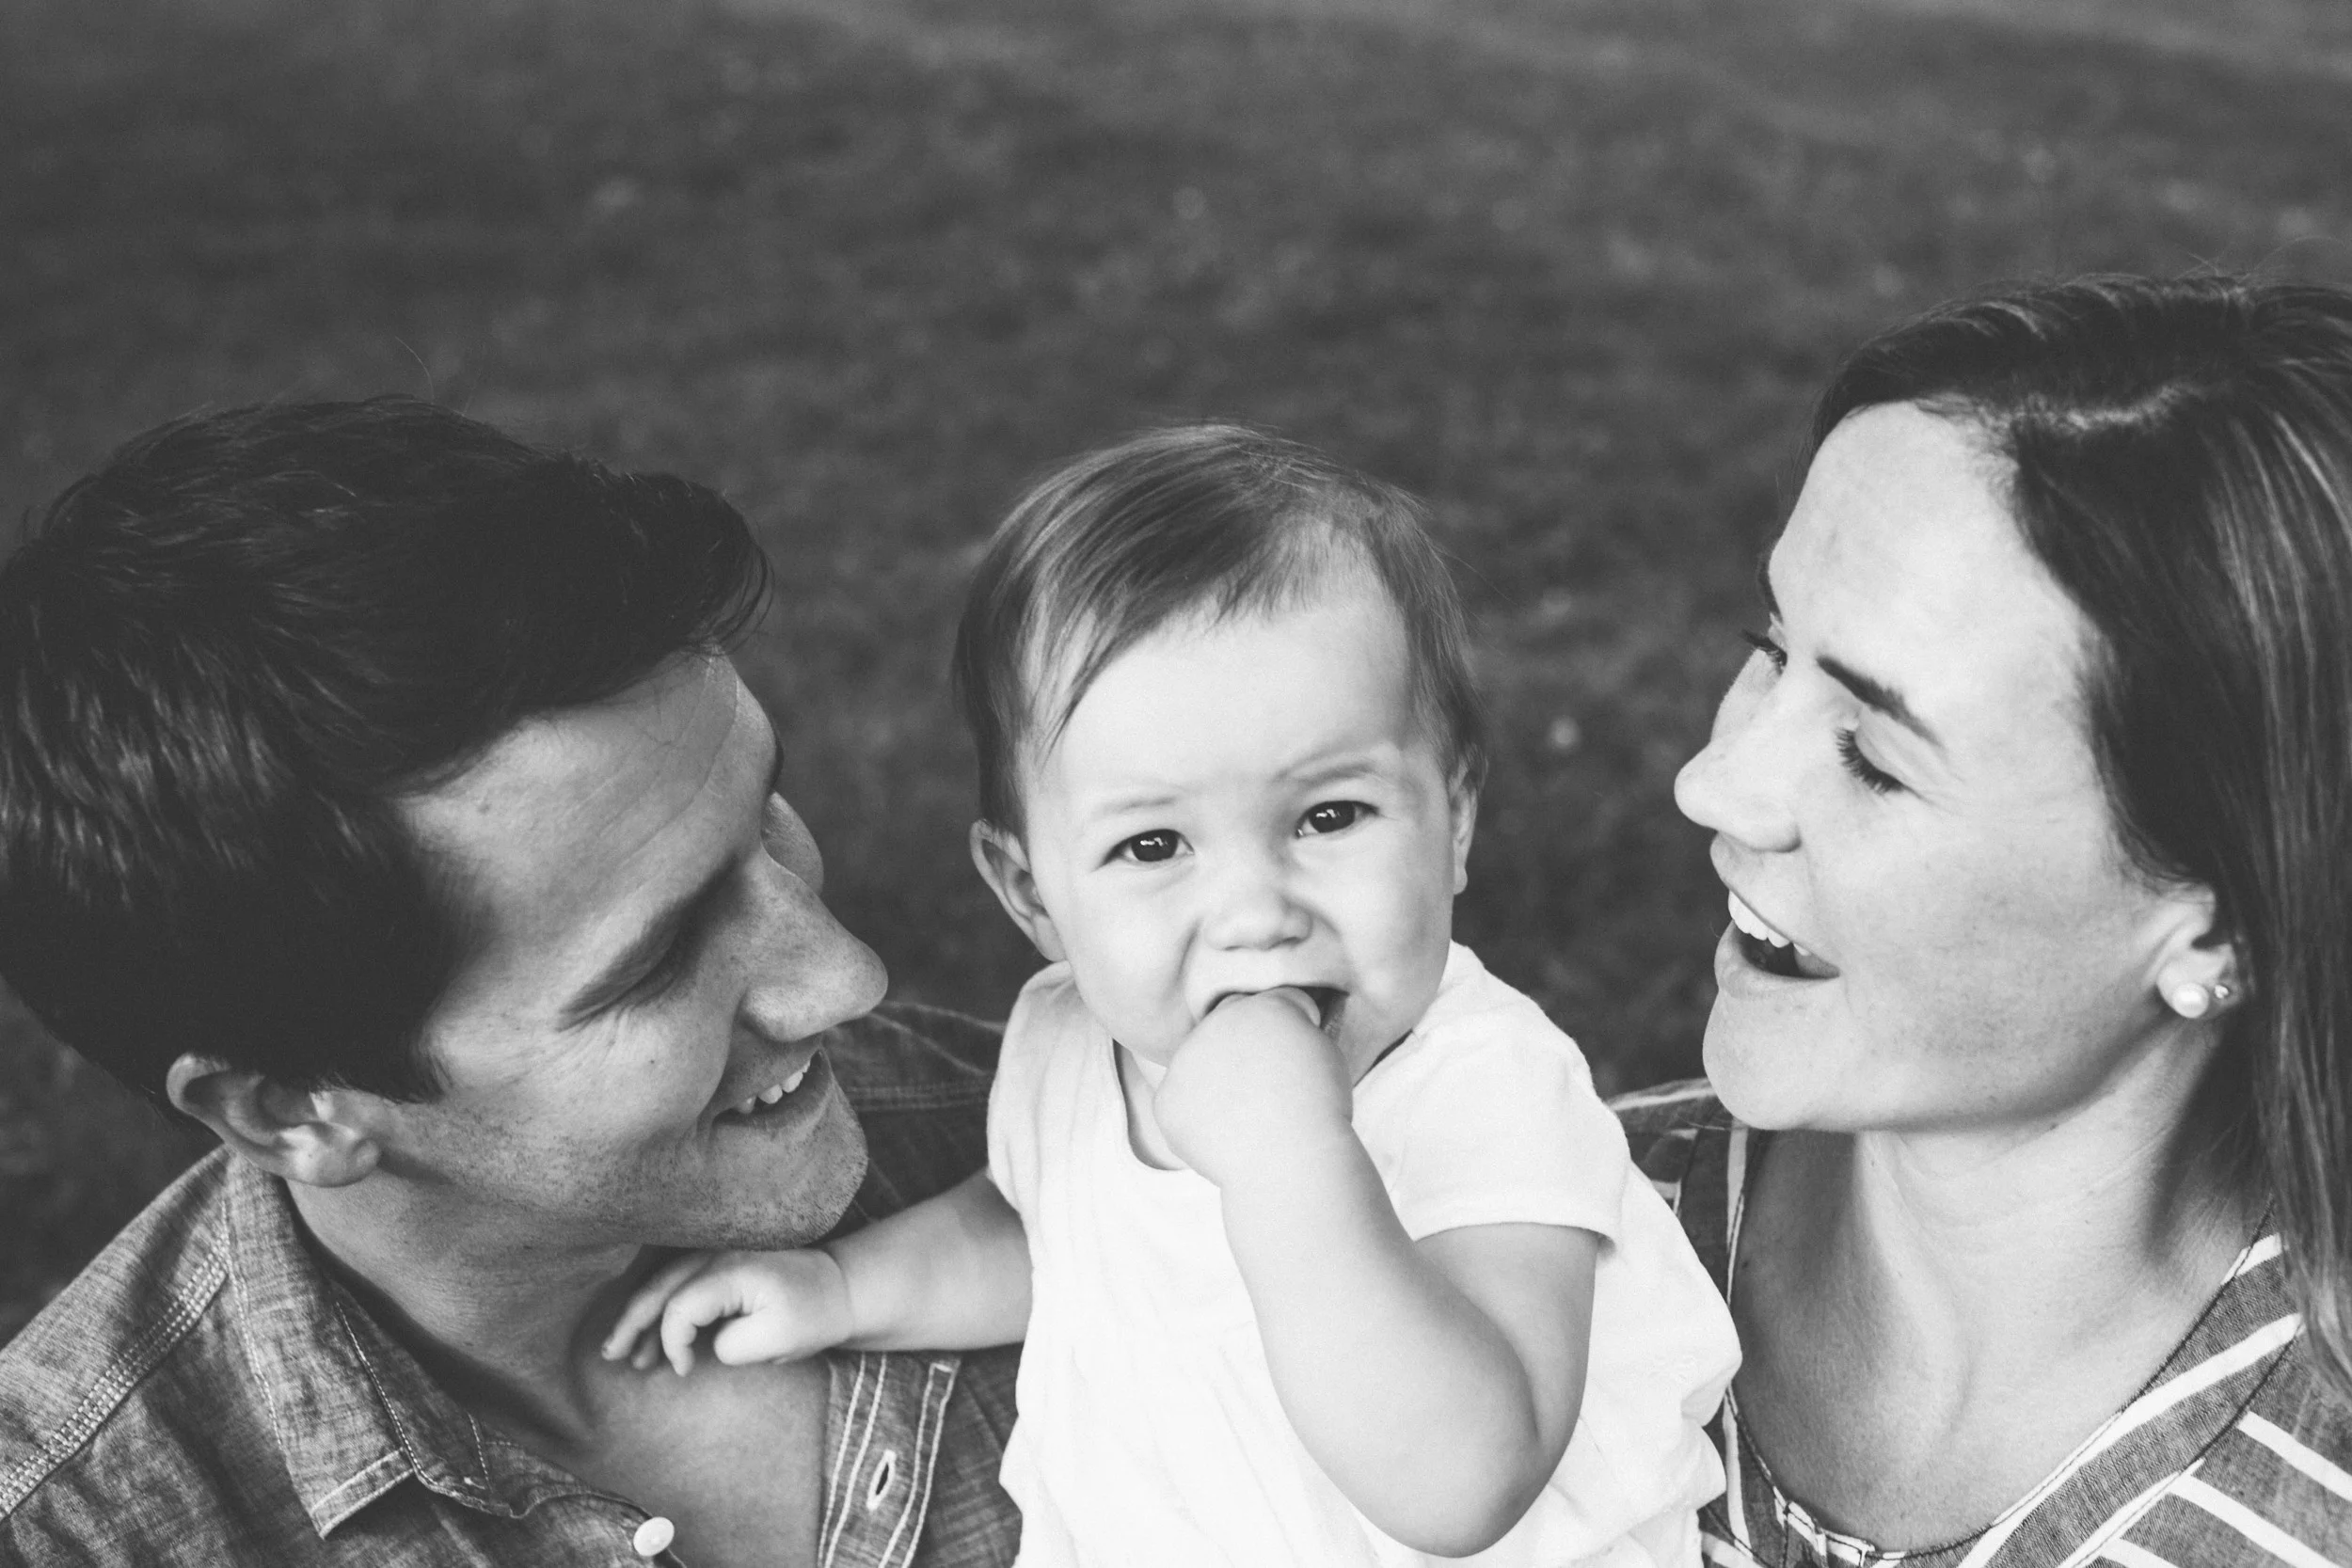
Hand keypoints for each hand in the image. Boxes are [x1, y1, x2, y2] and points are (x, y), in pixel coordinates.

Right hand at [600, 1247, 852, 1374]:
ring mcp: (718, 1255)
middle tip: (610, 1355)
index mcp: (733, 1270)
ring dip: (642, 1316)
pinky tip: (651, 1332)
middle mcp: (719, 1255)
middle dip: (632, 1322)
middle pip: (660, 1287)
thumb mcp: (780, 1339)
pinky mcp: (722, 1264)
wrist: (843, 1287)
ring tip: (623, 1352)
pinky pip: (680, 1282)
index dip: (673, 1342)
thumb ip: (733, 1344)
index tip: (684, 1370)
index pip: (681, 1306)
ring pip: (665, 1283)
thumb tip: (705, 1343)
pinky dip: (662, 1306)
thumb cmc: (815, 1314)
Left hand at [1154, 987, 1355, 1190]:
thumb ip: (1294, 1030)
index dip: (1293, 1028)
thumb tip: (1277, 1033)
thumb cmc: (1318, 1111)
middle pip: (1231, 1022)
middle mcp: (1218, 1023)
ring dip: (1216, 1076)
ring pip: (1200, 1060)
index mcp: (1264, 1007)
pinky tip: (1224, 1134)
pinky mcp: (1166, 1099)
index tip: (1300, 1058)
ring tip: (1247, 1115)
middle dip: (1246, 1043)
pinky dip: (1197, 1116)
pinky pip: (1180, 1101)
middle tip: (1267, 1084)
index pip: (1275, 1004)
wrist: (1288, 1162)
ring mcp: (1185, 1060)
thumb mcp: (1325, 1052)